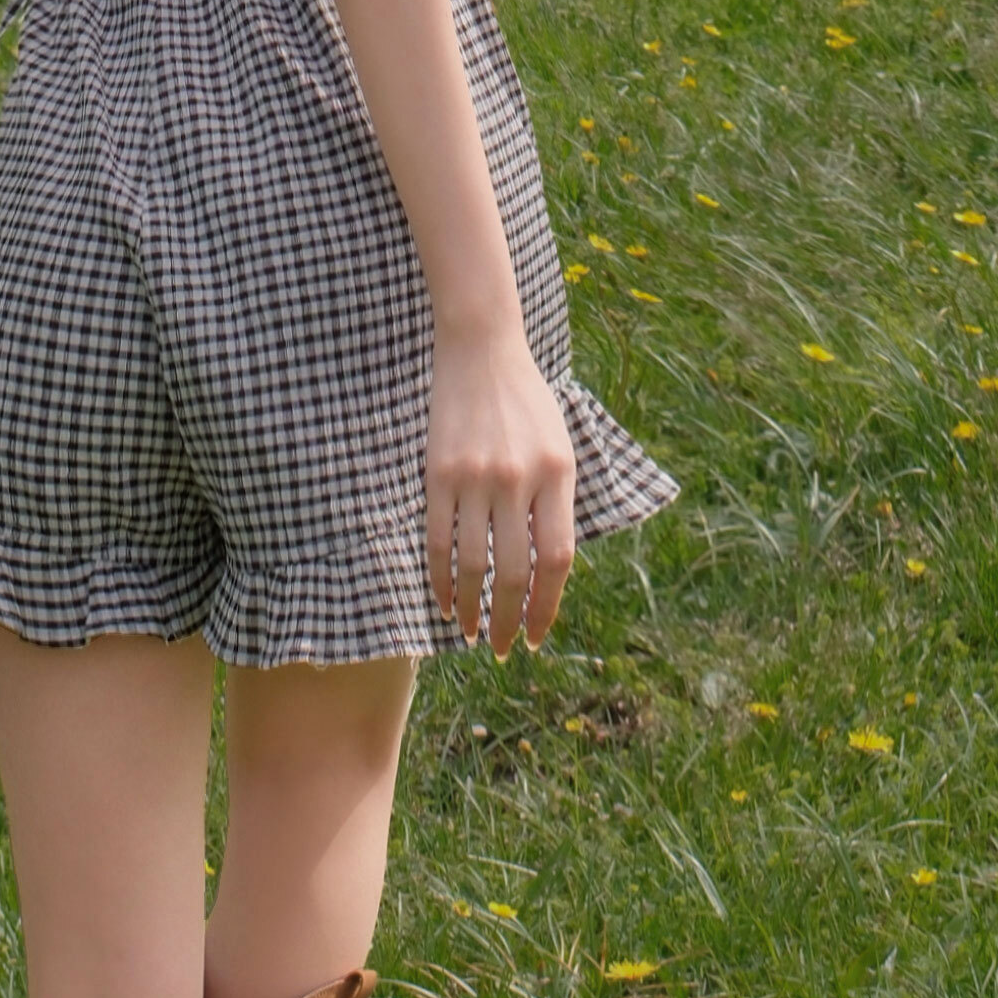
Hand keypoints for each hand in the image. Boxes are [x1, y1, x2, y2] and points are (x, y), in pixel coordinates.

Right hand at [425, 326, 574, 655]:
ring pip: (472, 563)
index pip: (556, 559)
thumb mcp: (559, 450)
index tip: (537, 636)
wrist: (482, 349)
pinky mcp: (439, 472)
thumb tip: (547, 578)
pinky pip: (437, 539)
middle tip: (505, 647)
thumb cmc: (527, 406)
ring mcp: (475, 475)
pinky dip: (440, 579)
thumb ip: (557, 506)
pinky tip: (445, 601)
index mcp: (557, 473)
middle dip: (509, 620)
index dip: (547, 606)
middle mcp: (518, 477)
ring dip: (472, 608)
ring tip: (473, 633)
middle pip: (514, 570)